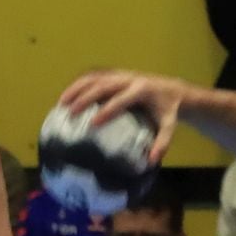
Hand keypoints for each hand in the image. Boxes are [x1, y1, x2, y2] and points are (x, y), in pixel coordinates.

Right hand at [58, 70, 193, 165]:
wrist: (173, 89)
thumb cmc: (168, 111)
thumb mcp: (169, 126)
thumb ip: (162, 143)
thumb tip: (152, 161)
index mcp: (142, 90)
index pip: (121, 100)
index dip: (106, 111)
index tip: (92, 124)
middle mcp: (129, 79)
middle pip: (103, 85)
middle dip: (85, 98)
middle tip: (70, 112)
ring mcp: (121, 74)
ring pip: (95, 77)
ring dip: (77, 88)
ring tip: (61, 102)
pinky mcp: (115, 74)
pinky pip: (95, 76)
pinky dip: (80, 84)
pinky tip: (67, 95)